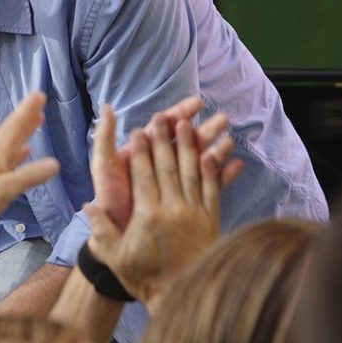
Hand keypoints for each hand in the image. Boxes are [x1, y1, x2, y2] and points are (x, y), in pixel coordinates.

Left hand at [0, 92, 59, 250]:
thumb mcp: (4, 190)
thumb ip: (29, 176)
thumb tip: (55, 163)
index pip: (14, 126)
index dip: (27, 110)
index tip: (39, 94)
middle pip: (11, 133)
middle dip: (26, 119)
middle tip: (40, 106)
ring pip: (8, 146)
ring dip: (22, 136)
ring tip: (34, 125)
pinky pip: (4, 161)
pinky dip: (15, 156)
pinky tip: (22, 156)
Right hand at [85, 112, 242, 310]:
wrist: (183, 296)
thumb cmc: (145, 278)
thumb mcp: (115, 255)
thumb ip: (101, 229)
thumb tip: (88, 206)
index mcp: (147, 214)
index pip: (143, 174)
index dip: (141, 150)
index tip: (139, 131)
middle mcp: (172, 209)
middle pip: (168, 166)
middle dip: (164, 139)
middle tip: (164, 117)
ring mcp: (194, 214)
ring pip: (192, 172)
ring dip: (190, 146)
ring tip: (188, 125)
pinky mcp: (210, 221)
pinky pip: (212, 190)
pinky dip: (213, 171)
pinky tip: (212, 155)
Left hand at [91, 97, 235, 231]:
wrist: (118, 237)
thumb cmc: (109, 199)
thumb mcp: (103, 166)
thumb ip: (105, 138)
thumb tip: (109, 108)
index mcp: (144, 153)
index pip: (165, 129)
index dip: (180, 115)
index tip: (197, 104)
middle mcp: (161, 166)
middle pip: (187, 143)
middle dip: (205, 130)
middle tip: (223, 118)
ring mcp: (175, 184)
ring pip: (200, 162)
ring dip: (217, 150)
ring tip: (231, 141)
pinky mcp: (187, 203)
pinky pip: (209, 188)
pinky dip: (223, 177)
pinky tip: (237, 166)